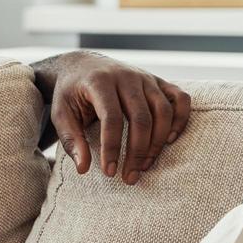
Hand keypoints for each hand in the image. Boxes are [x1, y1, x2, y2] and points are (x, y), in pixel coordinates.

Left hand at [41, 51, 190, 183]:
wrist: (83, 65)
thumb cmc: (70, 93)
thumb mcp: (61, 114)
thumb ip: (71, 140)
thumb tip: (83, 168)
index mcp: (99, 83)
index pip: (112, 118)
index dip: (112, 147)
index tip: (110, 172)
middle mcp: (126, 77)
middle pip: (141, 118)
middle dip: (137, 152)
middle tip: (130, 177)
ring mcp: (146, 77)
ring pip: (163, 111)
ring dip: (158, 142)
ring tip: (145, 166)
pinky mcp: (159, 81)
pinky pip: (180, 98)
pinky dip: (180, 119)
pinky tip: (170, 140)